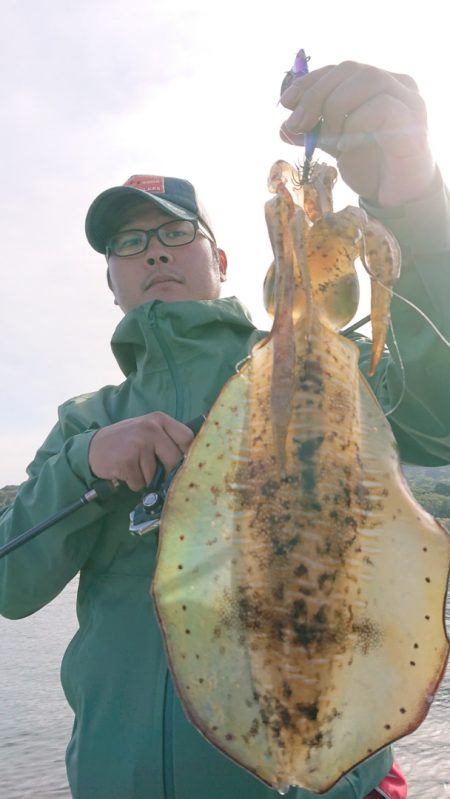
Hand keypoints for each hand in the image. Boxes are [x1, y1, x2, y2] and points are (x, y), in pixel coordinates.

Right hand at [88, 412, 193, 491]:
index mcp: (159, 419)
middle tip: (158, 473)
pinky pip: (140, 482)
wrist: (93, 448)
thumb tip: (191, 462)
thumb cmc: (126, 442)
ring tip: (134, 467)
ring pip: (156, 475)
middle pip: (175, 460)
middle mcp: (150, 428)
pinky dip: (134, 483)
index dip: (189, 455)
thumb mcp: (148, 431)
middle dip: (168, 473)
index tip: (186, 466)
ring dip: (147, 478)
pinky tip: (125, 472)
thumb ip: (167, 440)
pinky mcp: (127, 461)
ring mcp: (138, 444)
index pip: (187, 438)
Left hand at [280, 60, 436, 207]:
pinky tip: (346, 147)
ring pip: (368, 80)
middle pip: (351, 69)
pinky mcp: (413, 121)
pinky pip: (381, 108)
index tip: (285, 103)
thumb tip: (284, 127)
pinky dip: (355, 125)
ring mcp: (409, 100)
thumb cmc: (371, 167)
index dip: (310, 82)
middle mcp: (396, 84)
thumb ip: (314, 132)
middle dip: (316, 95)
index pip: (340, 69)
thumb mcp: (335, 145)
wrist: (399, 197)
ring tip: (328, 140)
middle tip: (298, 125)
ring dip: (336, 108)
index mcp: (377, 84)